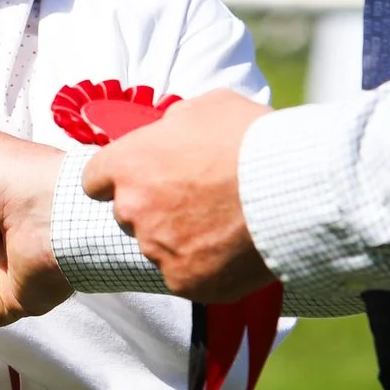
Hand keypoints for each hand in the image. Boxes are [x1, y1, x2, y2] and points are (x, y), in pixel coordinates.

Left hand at [80, 89, 274, 301]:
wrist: (293, 187)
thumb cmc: (251, 139)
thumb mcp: (207, 108)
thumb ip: (174, 124)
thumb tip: (169, 131)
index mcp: (126, 165)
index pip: (95, 180)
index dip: (120, 179)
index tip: (142, 179)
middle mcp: (132, 210)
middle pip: (130, 214)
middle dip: (155, 208)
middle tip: (197, 200)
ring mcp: (156, 250)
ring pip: (159, 247)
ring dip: (181, 238)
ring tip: (225, 223)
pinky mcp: (185, 282)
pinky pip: (187, 276)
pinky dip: (206, 267)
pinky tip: (234, 249)